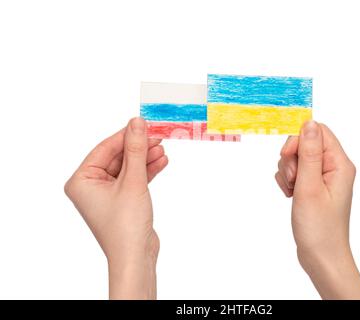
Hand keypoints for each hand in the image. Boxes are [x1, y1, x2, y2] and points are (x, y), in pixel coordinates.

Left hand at [64, 117, 167, 298]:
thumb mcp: (133, 181)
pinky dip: (147, 172)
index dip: (126, 135)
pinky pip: (133, 179)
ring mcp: (106, 194)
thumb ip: (135, 149)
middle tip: (158, 136)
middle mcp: (90, 186)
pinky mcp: (121, 200)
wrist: (135, 256)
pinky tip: (161, 162)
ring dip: (145, 159)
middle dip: (138, 148)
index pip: (105, 148)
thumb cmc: (126, 224)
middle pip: (117, 157)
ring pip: (127, 168)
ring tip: (162, 150)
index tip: (144, 123)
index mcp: (81, 180)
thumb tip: (137, 123)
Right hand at [276, 120, 359, 298]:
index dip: (299, 139)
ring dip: (287, 171)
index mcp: (340, 164)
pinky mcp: (314, 187)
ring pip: (297, 158)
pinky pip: (296, 172)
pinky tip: (290, 195)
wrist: (321, 257)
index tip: (288, 156)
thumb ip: (308, 152)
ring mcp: (323, 178)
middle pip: (305, 144)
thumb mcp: (310, 186)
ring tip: (292, 191)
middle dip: (291, 158)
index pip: (318, 131)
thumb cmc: (319, 227)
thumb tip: (309, 122)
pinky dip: (288, 181)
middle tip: (293, 180)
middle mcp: (334, 168)